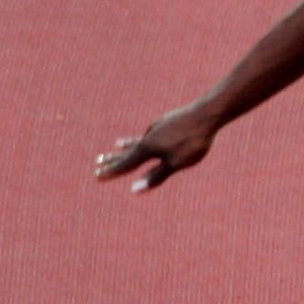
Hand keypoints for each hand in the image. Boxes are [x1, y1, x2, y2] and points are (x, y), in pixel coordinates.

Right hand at [96, 104, 215, 191]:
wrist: (206, 114)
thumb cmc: (192, 142)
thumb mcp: (176, 163)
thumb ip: (156, 176)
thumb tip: (134, 189)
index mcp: (147, 149)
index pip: (125, 164)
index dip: (111, 172)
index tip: (97, 177)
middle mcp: (148, 137)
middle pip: (128, 151)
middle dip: (114, 159)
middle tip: (97, 162)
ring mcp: (157, 128)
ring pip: (140, 140)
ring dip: (128, 145)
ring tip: (117, 145)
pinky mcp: (167, 123)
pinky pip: (152, 133)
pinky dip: (147, 136)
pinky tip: (149, 136)